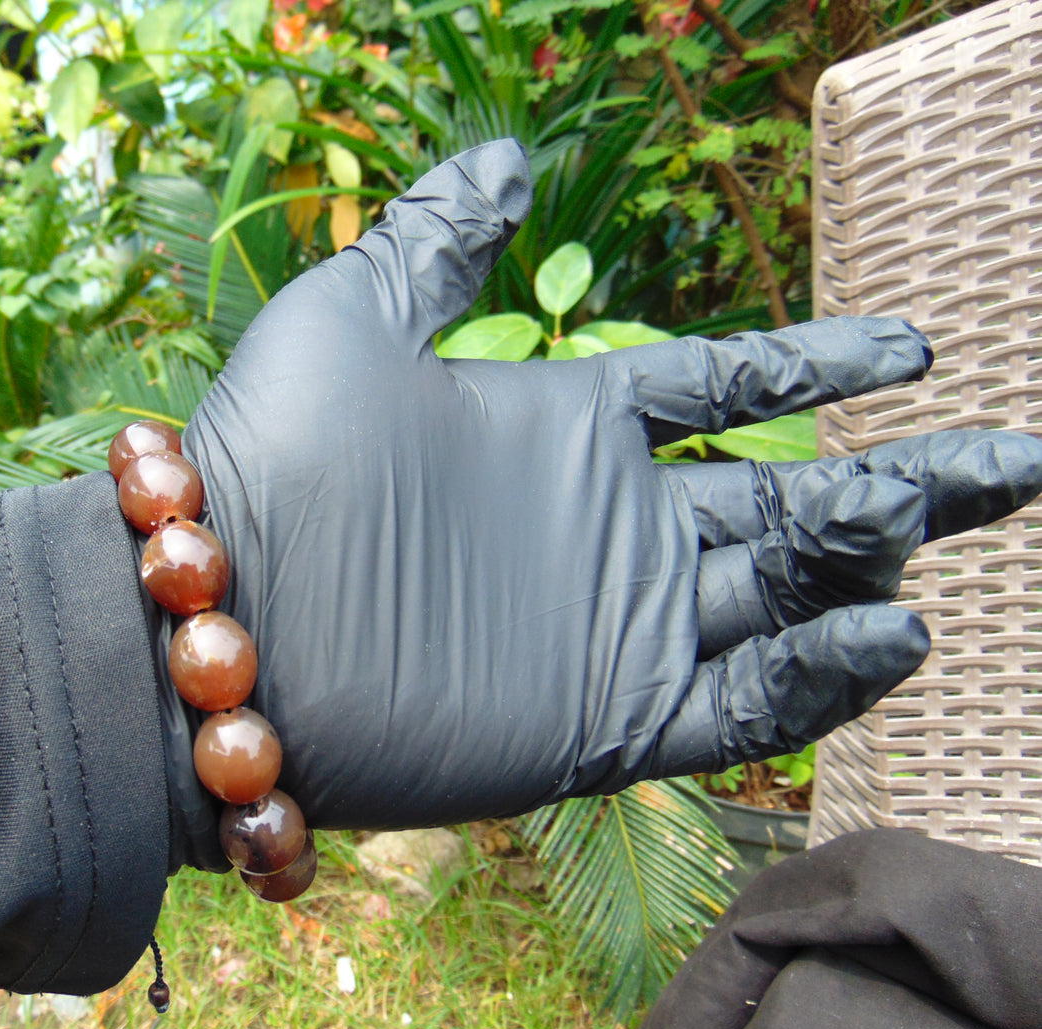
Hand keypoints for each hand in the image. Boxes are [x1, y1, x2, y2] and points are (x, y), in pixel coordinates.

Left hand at [167, 140, 1041, 851]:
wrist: (215, 614)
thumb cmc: (273, 457)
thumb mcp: (352, 314)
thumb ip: (436, 239)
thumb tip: (504, 158)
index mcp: (564, 427)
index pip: (727, 390)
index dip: (820, 364)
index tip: (915, 342)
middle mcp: (603, 527)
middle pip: (789, 499)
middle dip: (905, 480)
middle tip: (1018, 458)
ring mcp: (610, 626)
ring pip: (783, 596)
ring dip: (870, 563)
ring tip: (938, 518)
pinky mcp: (604, 722)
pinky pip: (743, 706)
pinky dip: (823, 675)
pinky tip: (897, 631)